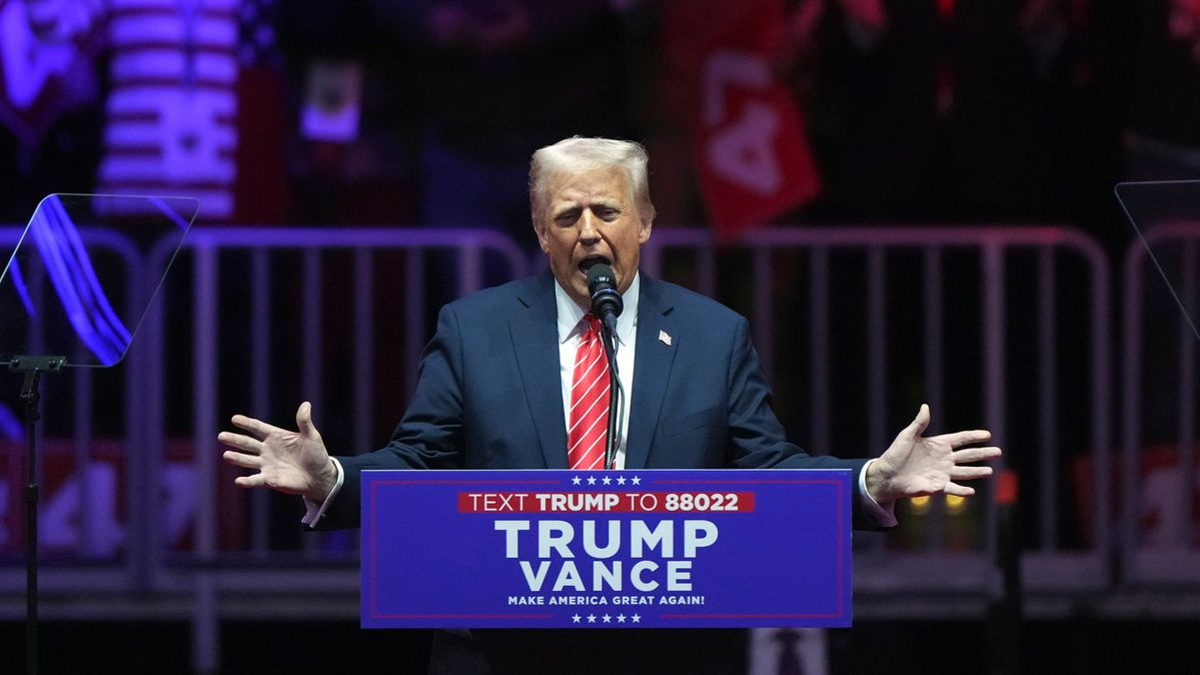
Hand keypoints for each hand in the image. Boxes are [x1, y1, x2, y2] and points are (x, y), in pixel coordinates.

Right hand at [217, 402, 338, 502]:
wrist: (320, 477)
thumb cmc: (316, 454)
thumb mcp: (312, 436)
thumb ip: (305, 422)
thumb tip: (306, 404)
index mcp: (276, 436)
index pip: (258, 428)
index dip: (247, 423)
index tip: (234, 419)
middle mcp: (267, 450)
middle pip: (248, 443)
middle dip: (235, 440)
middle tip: (221, 436)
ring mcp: (267, 465)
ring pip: (248, 460)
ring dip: (237, 458)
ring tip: (226, 456)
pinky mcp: (269, 479)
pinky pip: (256, 480)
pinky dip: (247, 481)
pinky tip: (238, 481)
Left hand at [866, 404, 1001, 502]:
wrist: (887, 475)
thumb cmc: (895, 454)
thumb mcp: (907, 436)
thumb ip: (919, 423)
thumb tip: (925, 406)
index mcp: (938, 445)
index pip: (960, 439)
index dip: (973, 436)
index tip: (987, 435)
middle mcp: (943, 459)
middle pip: (967, 455)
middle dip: (982, 453)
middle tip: (998, 451)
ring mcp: (942, 473)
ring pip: (964, 472)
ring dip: (977, 472)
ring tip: (990, 471)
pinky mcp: (937, 486)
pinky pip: (952, 488)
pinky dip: (962, 490)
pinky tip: (972, 491)